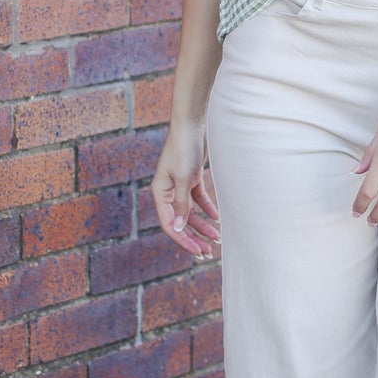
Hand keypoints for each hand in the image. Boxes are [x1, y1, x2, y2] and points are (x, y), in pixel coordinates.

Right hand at [150, 120, 220, 258]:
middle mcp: (167, 192)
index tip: (198, 251)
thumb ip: (182, 205)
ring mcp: (179, 186)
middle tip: (208, 252)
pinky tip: (217, 219)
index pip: (170, 224)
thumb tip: (179, 229)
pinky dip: (207, 210)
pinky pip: (198, 201)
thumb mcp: (184, 178)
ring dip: (203, 226)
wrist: (192, 126)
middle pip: (181, 222)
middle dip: (194, 237)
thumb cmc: (184, 149)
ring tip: (216, 238)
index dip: (183, 240)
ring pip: (191, 213)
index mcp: (160, 194)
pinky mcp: (190, 180)